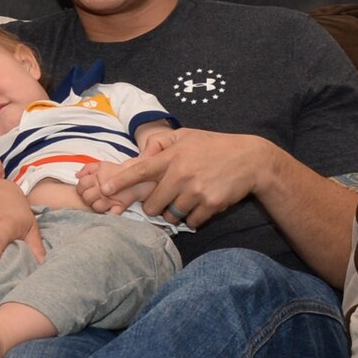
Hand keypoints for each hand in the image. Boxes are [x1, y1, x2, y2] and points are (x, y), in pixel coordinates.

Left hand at [82, 128, 281, 229]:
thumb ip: (161, 142)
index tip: (106, 189)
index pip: (140, 170)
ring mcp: (195, 191)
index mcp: (172, 156)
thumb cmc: (214, 146)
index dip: (121, 182)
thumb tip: (141, 153)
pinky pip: (190, 222)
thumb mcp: (187, 135)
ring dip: (173, 212)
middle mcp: (181, 174)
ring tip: (185, 200)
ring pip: (170, 215)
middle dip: (154, 206)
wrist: (251, 160)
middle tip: (164, 199)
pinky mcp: (210, 205)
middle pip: (152, 204)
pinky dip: (193, 218)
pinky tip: (201, 204)